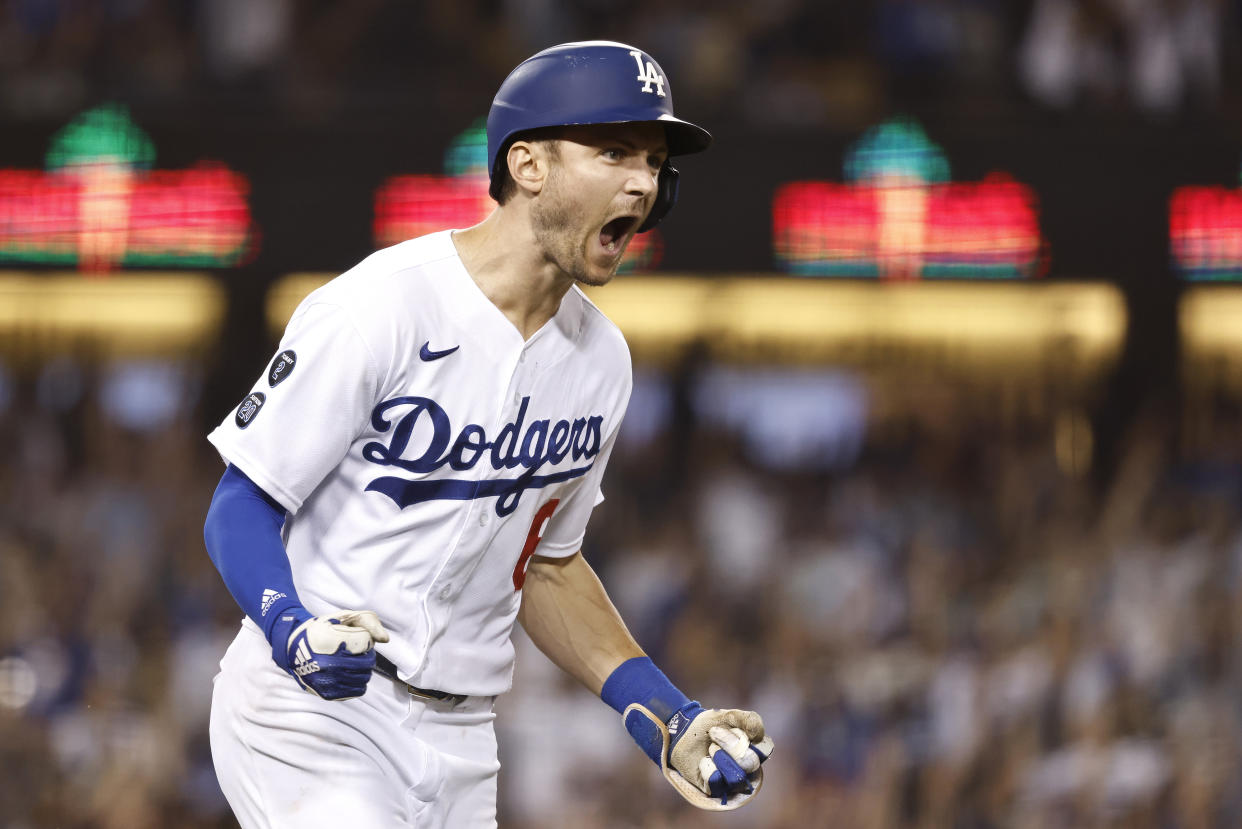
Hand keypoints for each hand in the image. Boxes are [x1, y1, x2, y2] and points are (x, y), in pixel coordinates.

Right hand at [269, 608, 389, 699]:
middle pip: (367, 664)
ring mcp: (327, 682)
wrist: (292, 648)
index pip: (366, 645)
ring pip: (364, 678)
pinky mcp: (327, 694)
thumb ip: (368, 621)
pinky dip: (358, 683)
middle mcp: (329, 665)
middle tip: (359, 652)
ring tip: (353, 663)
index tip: (358, 639)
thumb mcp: (344, 616)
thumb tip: (385, 639)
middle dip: (367, 656)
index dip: (366, 642)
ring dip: (364, 670)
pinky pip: (357, 691)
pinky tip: (350, 674)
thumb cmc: (322, 629)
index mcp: (332, 643)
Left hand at [623, 701, 773, 809]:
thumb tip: (759, 735)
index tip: (726, 727)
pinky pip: (716, 782)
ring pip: (736, 777)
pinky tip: (703, 761)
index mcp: (755, 750)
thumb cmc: (710, 724)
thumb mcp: (729, 715)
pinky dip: (707, 766)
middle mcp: (747, 768)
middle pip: (750, 763)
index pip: (764, 750)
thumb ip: (749, 719)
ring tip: (710, 748)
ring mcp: (732, 781)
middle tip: (713, 733)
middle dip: (729, 745)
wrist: (684, 732)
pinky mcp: (715, 789)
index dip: (743, 737)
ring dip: (719, 757)